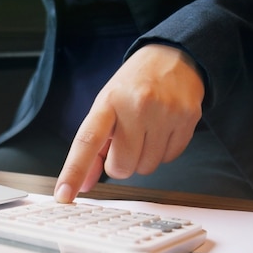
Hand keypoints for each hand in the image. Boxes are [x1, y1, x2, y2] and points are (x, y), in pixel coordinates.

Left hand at [54, 44, 204, 202]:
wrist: (174, 57)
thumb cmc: (132, 87)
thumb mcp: (105, 108)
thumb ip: (92, 149)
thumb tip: (82, 185)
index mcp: (108, 102)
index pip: (87, 142)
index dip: (74, 172)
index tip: (64, 195)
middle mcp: (137, 106)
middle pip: (121, 167)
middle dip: (120, 163)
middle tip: (124, 142)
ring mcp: (165, 112)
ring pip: (146, 168)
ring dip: (142, 158)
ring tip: (144, 131)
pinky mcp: (188, 119)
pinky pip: (169, 159)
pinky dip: (162, 152)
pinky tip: (161, 129)